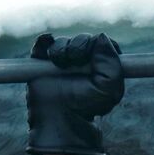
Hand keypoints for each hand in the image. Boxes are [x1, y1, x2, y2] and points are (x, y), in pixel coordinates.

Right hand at [26, 32, 124, 154]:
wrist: (60, 118)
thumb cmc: (87, 107)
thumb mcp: (108, 89)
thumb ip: (111, 63)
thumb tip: (101, 36)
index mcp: (101, 65)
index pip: (102, 42)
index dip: (96, 45)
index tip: (92, 58)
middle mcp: (82, 60)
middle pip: (82, 39)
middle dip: (78, 46)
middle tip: (74, 61)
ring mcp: (62, 59)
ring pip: (63, 41)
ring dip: (61, 49)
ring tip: (60, 65)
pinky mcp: (43, 60)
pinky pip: (44, 42)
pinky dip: (45, 42)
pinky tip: (48, 53)